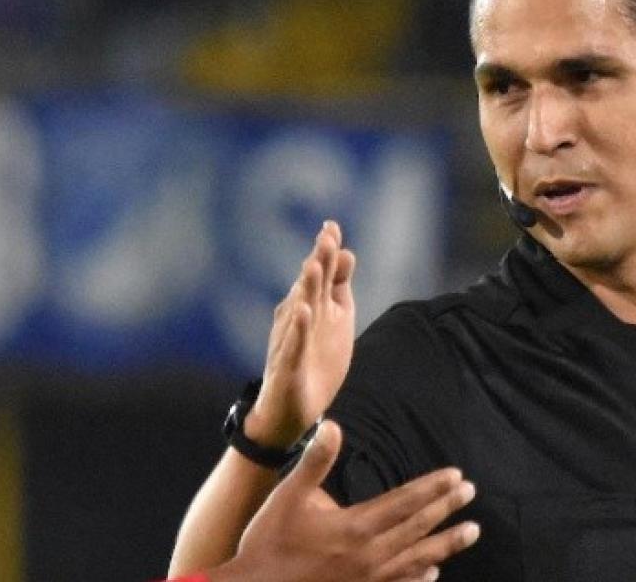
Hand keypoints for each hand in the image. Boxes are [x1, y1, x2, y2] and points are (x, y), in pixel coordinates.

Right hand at [210, 420, 480, 581]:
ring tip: (471, 532)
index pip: (406, 501)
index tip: (457, 476)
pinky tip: (432, 573)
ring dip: (447, 543)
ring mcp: (369, 580)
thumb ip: (314, 462)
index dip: (433, 488)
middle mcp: (370, 554)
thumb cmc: (268, 545)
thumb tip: (331, 426)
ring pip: (418, 559)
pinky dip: (420, 578)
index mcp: (356, 526)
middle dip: (447, 508)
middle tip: (471, 493)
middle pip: (419, 527)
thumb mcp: (287, 498)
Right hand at [248, 220, 356, 447]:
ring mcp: (291, 341)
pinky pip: (293, 345)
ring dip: (306, 288)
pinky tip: (303, 312)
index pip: (319, 274)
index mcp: (311, 306)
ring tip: (313, 265)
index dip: (325, 251)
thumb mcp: (334, 319)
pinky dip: (297, 330)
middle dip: (318, 261)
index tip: (332, 226)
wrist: (290, 409)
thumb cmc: (313, 359)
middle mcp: (298, 318)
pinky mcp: (288, 365)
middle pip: (310, 286)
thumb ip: (339, 286)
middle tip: (326, 236)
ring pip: (299, 310)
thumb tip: (347, 252)